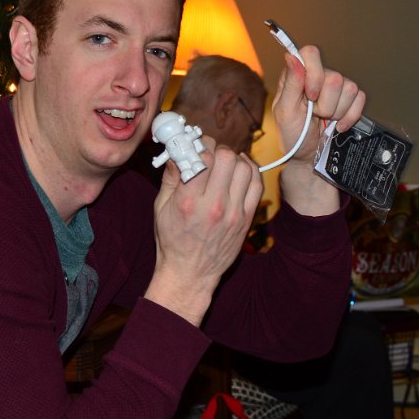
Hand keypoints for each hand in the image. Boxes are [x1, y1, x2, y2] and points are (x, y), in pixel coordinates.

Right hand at [145, 140, 263, 325]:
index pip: (202, 156)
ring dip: (234, 159)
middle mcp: (213, 205)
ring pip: (244, 167)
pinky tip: (239, 170)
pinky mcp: (246, 218)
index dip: (199, 145)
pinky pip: (257, 184)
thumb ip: (171, 177)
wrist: (191, 274)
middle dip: (217, 149)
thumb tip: (177, 150)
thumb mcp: (161, 208)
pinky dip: (250, 171)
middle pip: (226, 157)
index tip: (194, 146)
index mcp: (188, 201)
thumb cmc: (172, 240)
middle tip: (210, 154)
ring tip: (223, 164)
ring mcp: (233, 212)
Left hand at [271, 46, 365, 165]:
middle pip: (334, 77)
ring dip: (336, 112)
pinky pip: (360, 99)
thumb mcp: (285, 112)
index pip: (311, 53)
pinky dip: (349, 117)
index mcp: (298, 74)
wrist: (309, 155)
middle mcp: (318, 76)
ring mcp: (336, 87)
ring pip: (349, 88)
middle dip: (325, 104)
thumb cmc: (293, 134)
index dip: (314, 75)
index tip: (310, 96)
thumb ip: (290, 84)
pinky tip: (337, 124)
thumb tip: (292, 57)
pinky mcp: (351, 98)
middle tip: (314, 114)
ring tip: (324, 119)